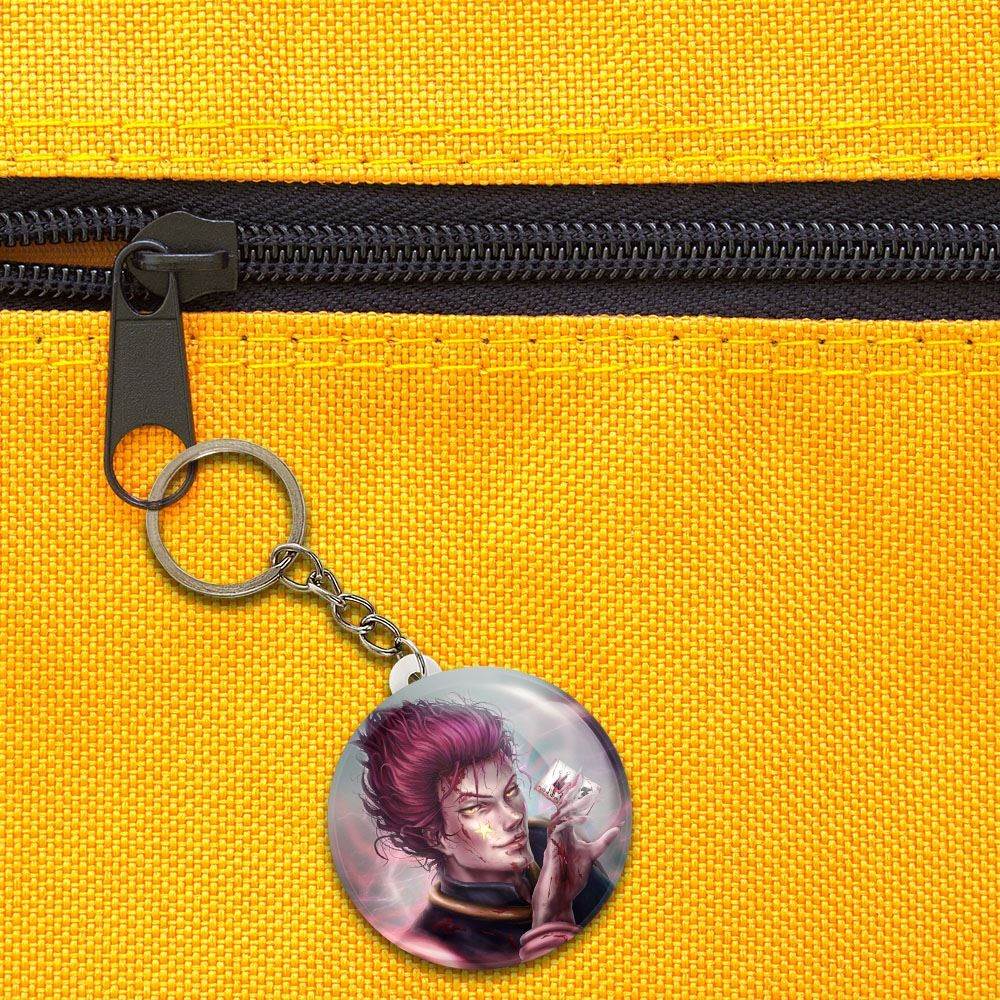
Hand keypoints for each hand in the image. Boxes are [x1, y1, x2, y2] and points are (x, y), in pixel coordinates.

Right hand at [530, 774, 619, 927]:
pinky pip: (558, 830)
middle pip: (562, 806)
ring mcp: (553, 840)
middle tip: (579, 775)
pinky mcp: (552, 849)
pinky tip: (581, 819)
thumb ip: (602, 841)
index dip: (574, 792)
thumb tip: (617, 828)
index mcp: (566, 832)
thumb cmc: (570, 878)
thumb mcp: (591, 856)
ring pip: (559, 815)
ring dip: (571, 804)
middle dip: (570, 790)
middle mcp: (558, 833)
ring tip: (583, 795)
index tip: (581, 776)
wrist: (559, 898)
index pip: (569, 807)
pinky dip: (569, 822)